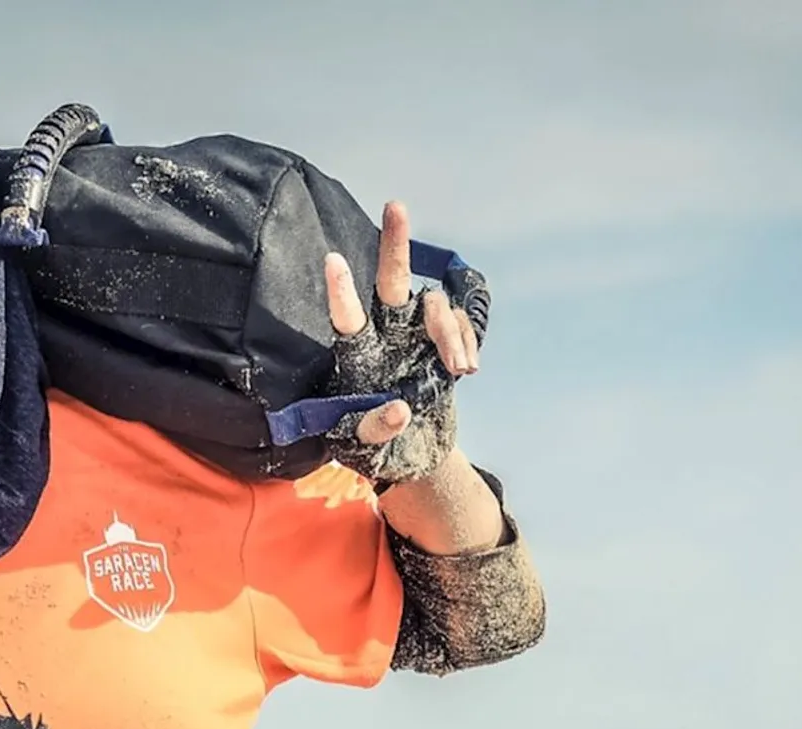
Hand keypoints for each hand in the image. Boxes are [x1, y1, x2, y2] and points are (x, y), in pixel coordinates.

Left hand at [321, 200, 486, 484]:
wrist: (413, 451)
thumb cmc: (373, 446)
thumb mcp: (362, 447)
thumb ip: (373, 429)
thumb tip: (399, 410)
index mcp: (357, 355)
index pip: (346, 318)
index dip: (341, 291)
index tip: (333, 260)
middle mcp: (386, 334)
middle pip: (390, 282)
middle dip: (394, 244)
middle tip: (395, 205)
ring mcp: (418, 334)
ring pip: (435, 305)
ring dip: (449, 331)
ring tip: (460, 368)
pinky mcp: (445, 341)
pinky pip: (460, 325)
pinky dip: (465, 342)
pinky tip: (467, 368)